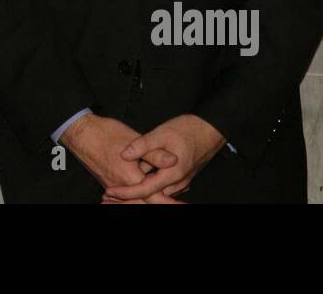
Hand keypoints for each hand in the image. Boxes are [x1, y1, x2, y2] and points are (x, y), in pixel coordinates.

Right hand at [60, 114, 176, 194]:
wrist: (81, 133)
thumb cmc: (104, 133)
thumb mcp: (134, 138)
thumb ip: (155, 153)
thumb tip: (173, 160)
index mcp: (129, 177)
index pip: (154, 197)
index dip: (170, 202)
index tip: (183, 205)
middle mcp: (120, 185)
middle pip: (144, 202)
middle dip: (161, 202)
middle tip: (178, 204)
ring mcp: (113, 185)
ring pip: (135, 200)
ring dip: (149, 199)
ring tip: (166, 198)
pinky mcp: (109, 182)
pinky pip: (126, 194)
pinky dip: (137, 196)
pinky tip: (144, 192)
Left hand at [102, 113, 224, 201]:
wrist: (211, 129)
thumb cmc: (189, 129)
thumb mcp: (162, 133)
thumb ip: (142, 145)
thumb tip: (124, 154)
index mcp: (172, 173)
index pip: (145, 190)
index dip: (126, 192)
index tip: (111, 190)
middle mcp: (178, 181)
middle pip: (151, 194)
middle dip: (131, 194)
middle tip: (111, 191)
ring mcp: (181, 179)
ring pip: (158, 189)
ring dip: (141, 188)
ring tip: (122, 184)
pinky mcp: (183, 175)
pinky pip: (164, 184)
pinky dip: (151, 183)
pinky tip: (141, 173)